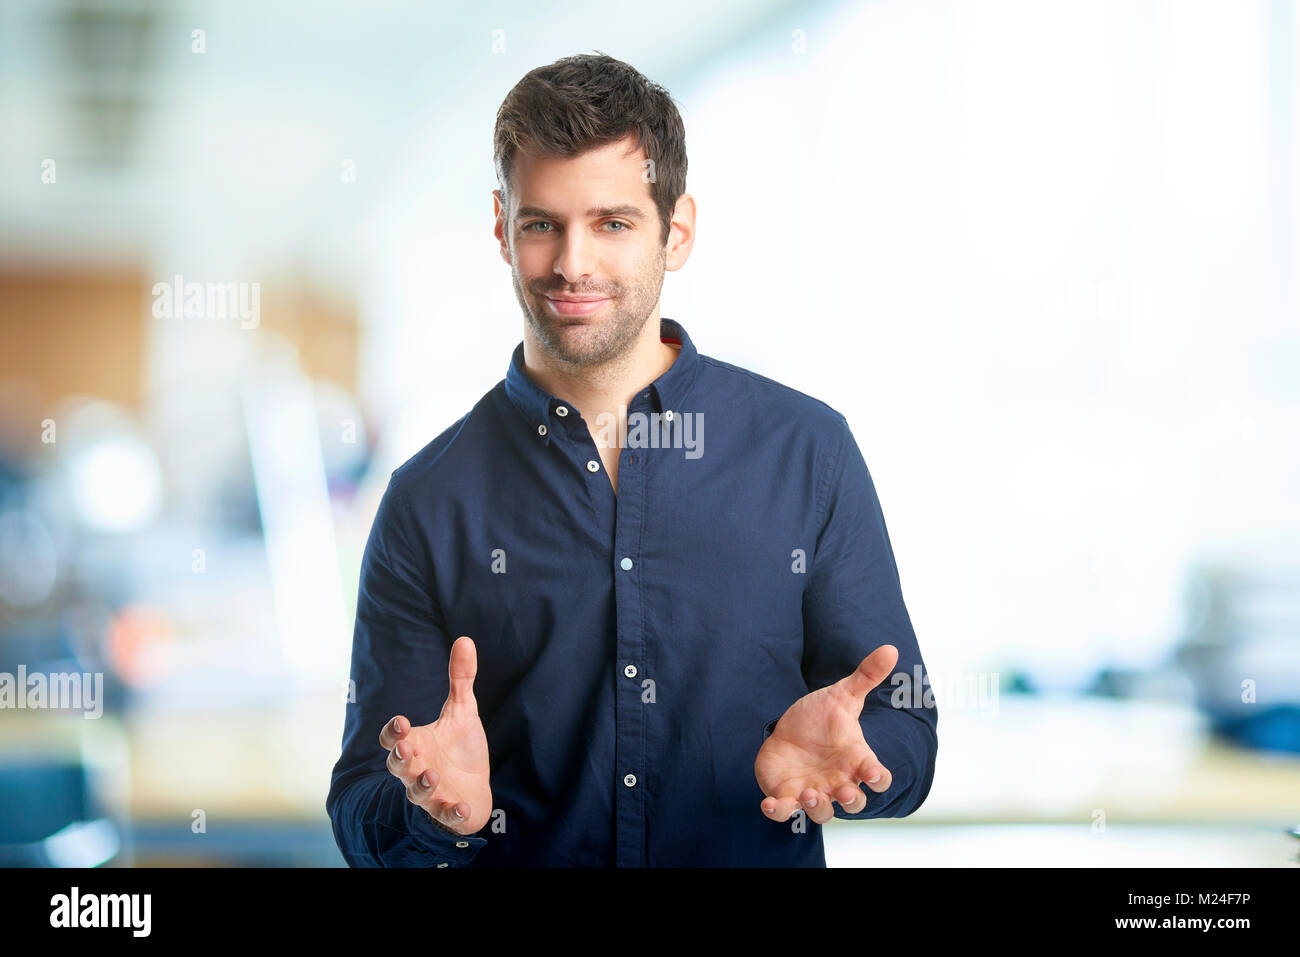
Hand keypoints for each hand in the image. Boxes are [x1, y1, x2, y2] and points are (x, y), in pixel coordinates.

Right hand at [381, 635, 491, 834]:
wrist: (475, 786)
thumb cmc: (460, 748)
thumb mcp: (462, 711)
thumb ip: (460, 679)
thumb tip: (465, 639)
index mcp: (416, 743)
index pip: (393, 738)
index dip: (393, 732)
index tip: (401, 721)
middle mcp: (417, 768)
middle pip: (397, 766)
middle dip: (400, 758)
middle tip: (408, 749)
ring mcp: (431, 793)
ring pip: (416, 793)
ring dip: (422, 786)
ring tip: (433, 776)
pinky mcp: (448, 811)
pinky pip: (446, 815)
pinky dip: (451, 813)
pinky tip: (461, 808)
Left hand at [755, 643, 897, 824]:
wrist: (788, 729)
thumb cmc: (821, 718)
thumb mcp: (842, 695)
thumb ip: (866, 676)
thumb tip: (891, 648)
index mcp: (855, 759)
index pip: (877, 776)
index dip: (878, 778)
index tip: (873, 774)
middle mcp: (838, 780)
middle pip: (854, 803)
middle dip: (852, 801)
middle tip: (844, 792)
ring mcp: (813, 790)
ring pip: (822, 813)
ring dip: (818, 808)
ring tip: (808, 793)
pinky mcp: (787, 795)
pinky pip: (785, 812)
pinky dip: (778, 811)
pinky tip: (768, 804)